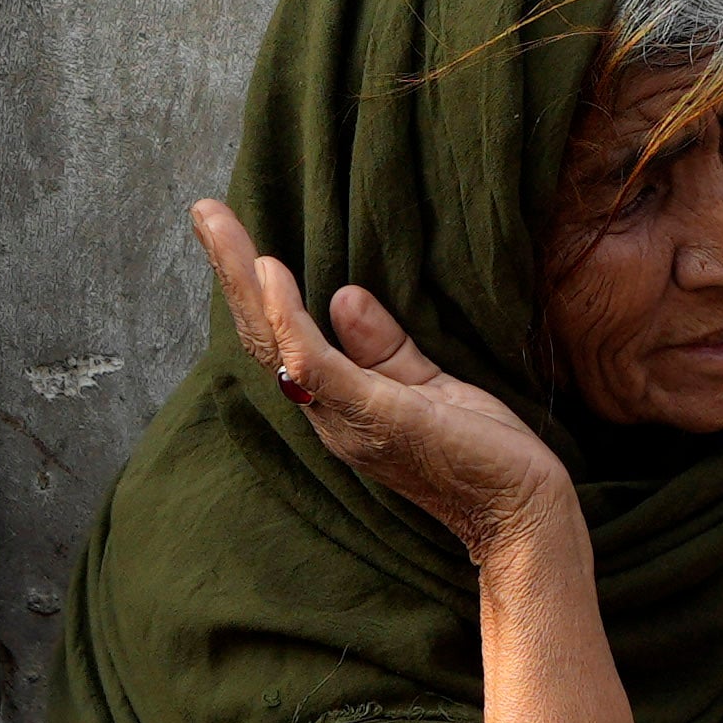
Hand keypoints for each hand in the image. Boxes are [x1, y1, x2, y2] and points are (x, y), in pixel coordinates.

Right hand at [191, 199, 571, 562]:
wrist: (518, 513)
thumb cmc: (480, 452)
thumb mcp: (427, 384)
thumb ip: (385, 346)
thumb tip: (344, 296)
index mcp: (339, 402)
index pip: (280, 337)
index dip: (251, 286)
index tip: (229, 229)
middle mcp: (328, 413)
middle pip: (262, 335)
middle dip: (229, 270)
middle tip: (204, 209)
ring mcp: (344, 418)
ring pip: (274, 343)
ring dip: (241, 281)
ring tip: (217, 224)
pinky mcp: (373, 416)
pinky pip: (315, 365)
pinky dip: (288, 319)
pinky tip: (273, 273)